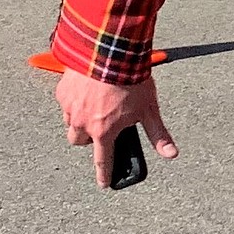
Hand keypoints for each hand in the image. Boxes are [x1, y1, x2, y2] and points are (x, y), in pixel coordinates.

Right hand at [55, 69, 178, 188]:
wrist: (110, 50)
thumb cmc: (130, 79)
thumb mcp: (149, 109)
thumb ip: (158, 134)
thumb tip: (171, 154)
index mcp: (104, 131)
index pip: (102, 161)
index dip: (103, 174)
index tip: (104, 183)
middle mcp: (82, 122)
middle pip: (80, 142)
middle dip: (89, 139)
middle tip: (102, 128)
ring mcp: (70, 106)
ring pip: (70, 123)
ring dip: (80, 120)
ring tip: (95, 106)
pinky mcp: (62, 90)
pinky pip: (66, 103)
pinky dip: (74, 101)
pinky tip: (88, 89)